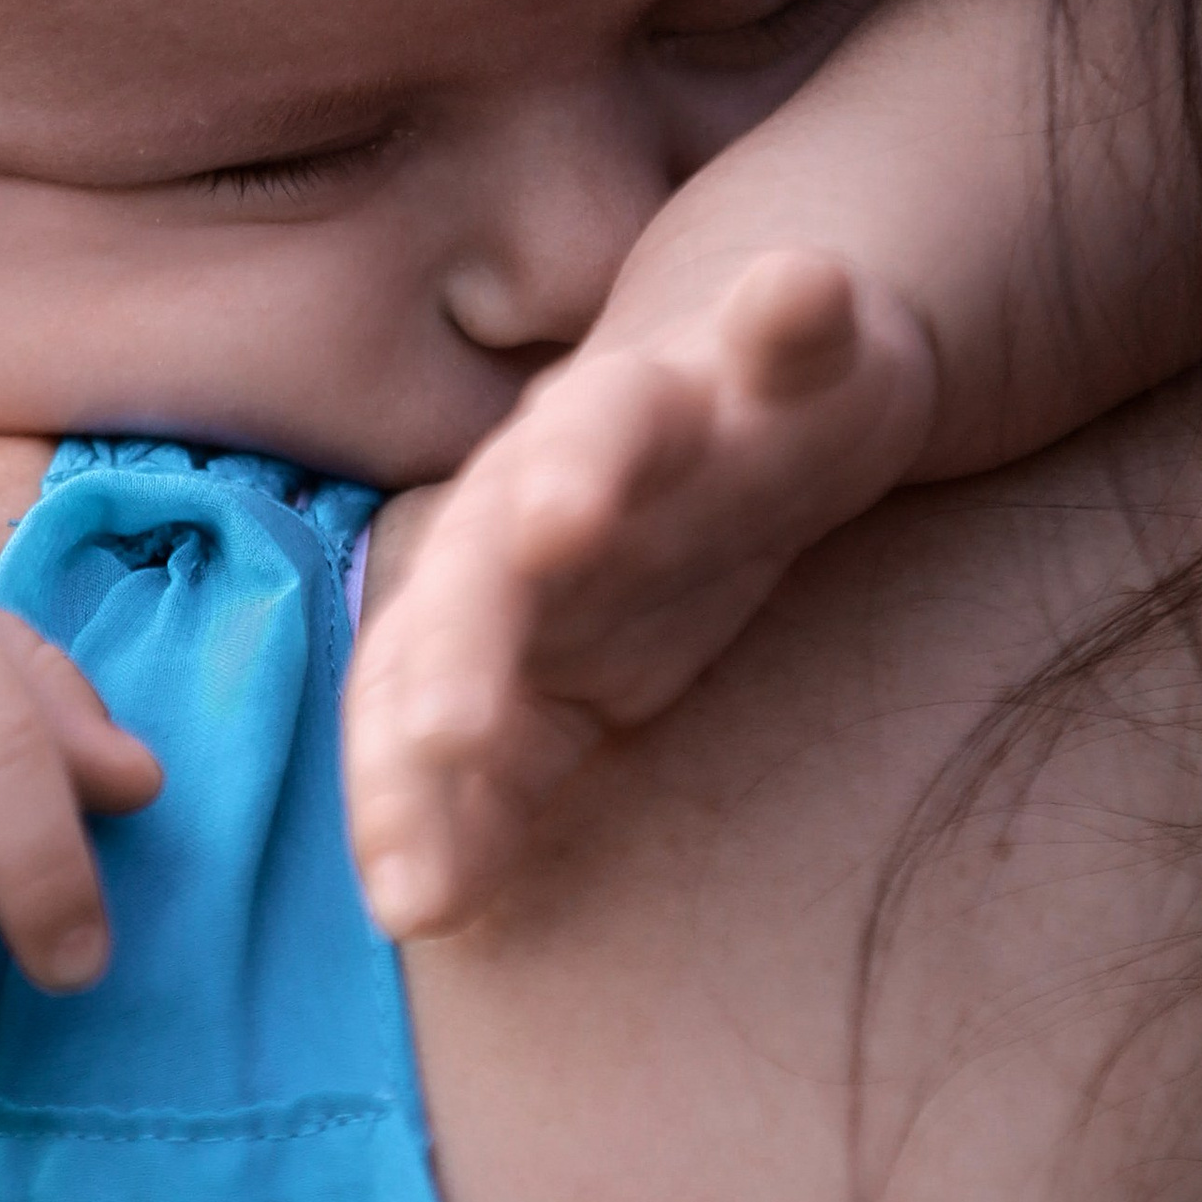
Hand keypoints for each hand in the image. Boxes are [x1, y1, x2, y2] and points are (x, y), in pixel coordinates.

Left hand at [346, 250, 935, 937]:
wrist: (747, 399)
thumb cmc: (638, 561)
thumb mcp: (572, 691)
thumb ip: (500, 786)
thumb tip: (417, 909)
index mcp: (485, 580)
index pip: (413, 679)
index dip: (399, 781)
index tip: (407, 899)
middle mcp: (542, 481)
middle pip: (482, 560)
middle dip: (463, 645)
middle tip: (445, 736)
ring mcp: (657, 405)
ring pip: (601, 425)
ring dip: (576, 465)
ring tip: (560, 514)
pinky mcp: (776, 348)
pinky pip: (787, 319)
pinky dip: (793, 302)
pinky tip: (802, 292)